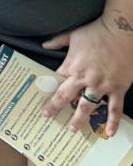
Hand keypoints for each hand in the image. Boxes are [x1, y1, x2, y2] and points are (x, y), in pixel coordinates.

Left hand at [44, 16, 132, 135]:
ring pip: (87, 106)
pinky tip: (109, 133)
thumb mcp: (73, 35)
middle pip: (65, 96)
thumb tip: (44, 45)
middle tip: (48, 116)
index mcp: (72, 66)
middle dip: (55, 107)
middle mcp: (84, 78)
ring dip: (79, 119)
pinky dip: (112, 122)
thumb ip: (57, 41)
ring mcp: (101, 85)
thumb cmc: (96, 32)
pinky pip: (114, 109)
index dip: (50, 88)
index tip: (43, 96)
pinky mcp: (118, 88)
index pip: (57, 80)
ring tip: (73, 129)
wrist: (122, 32)